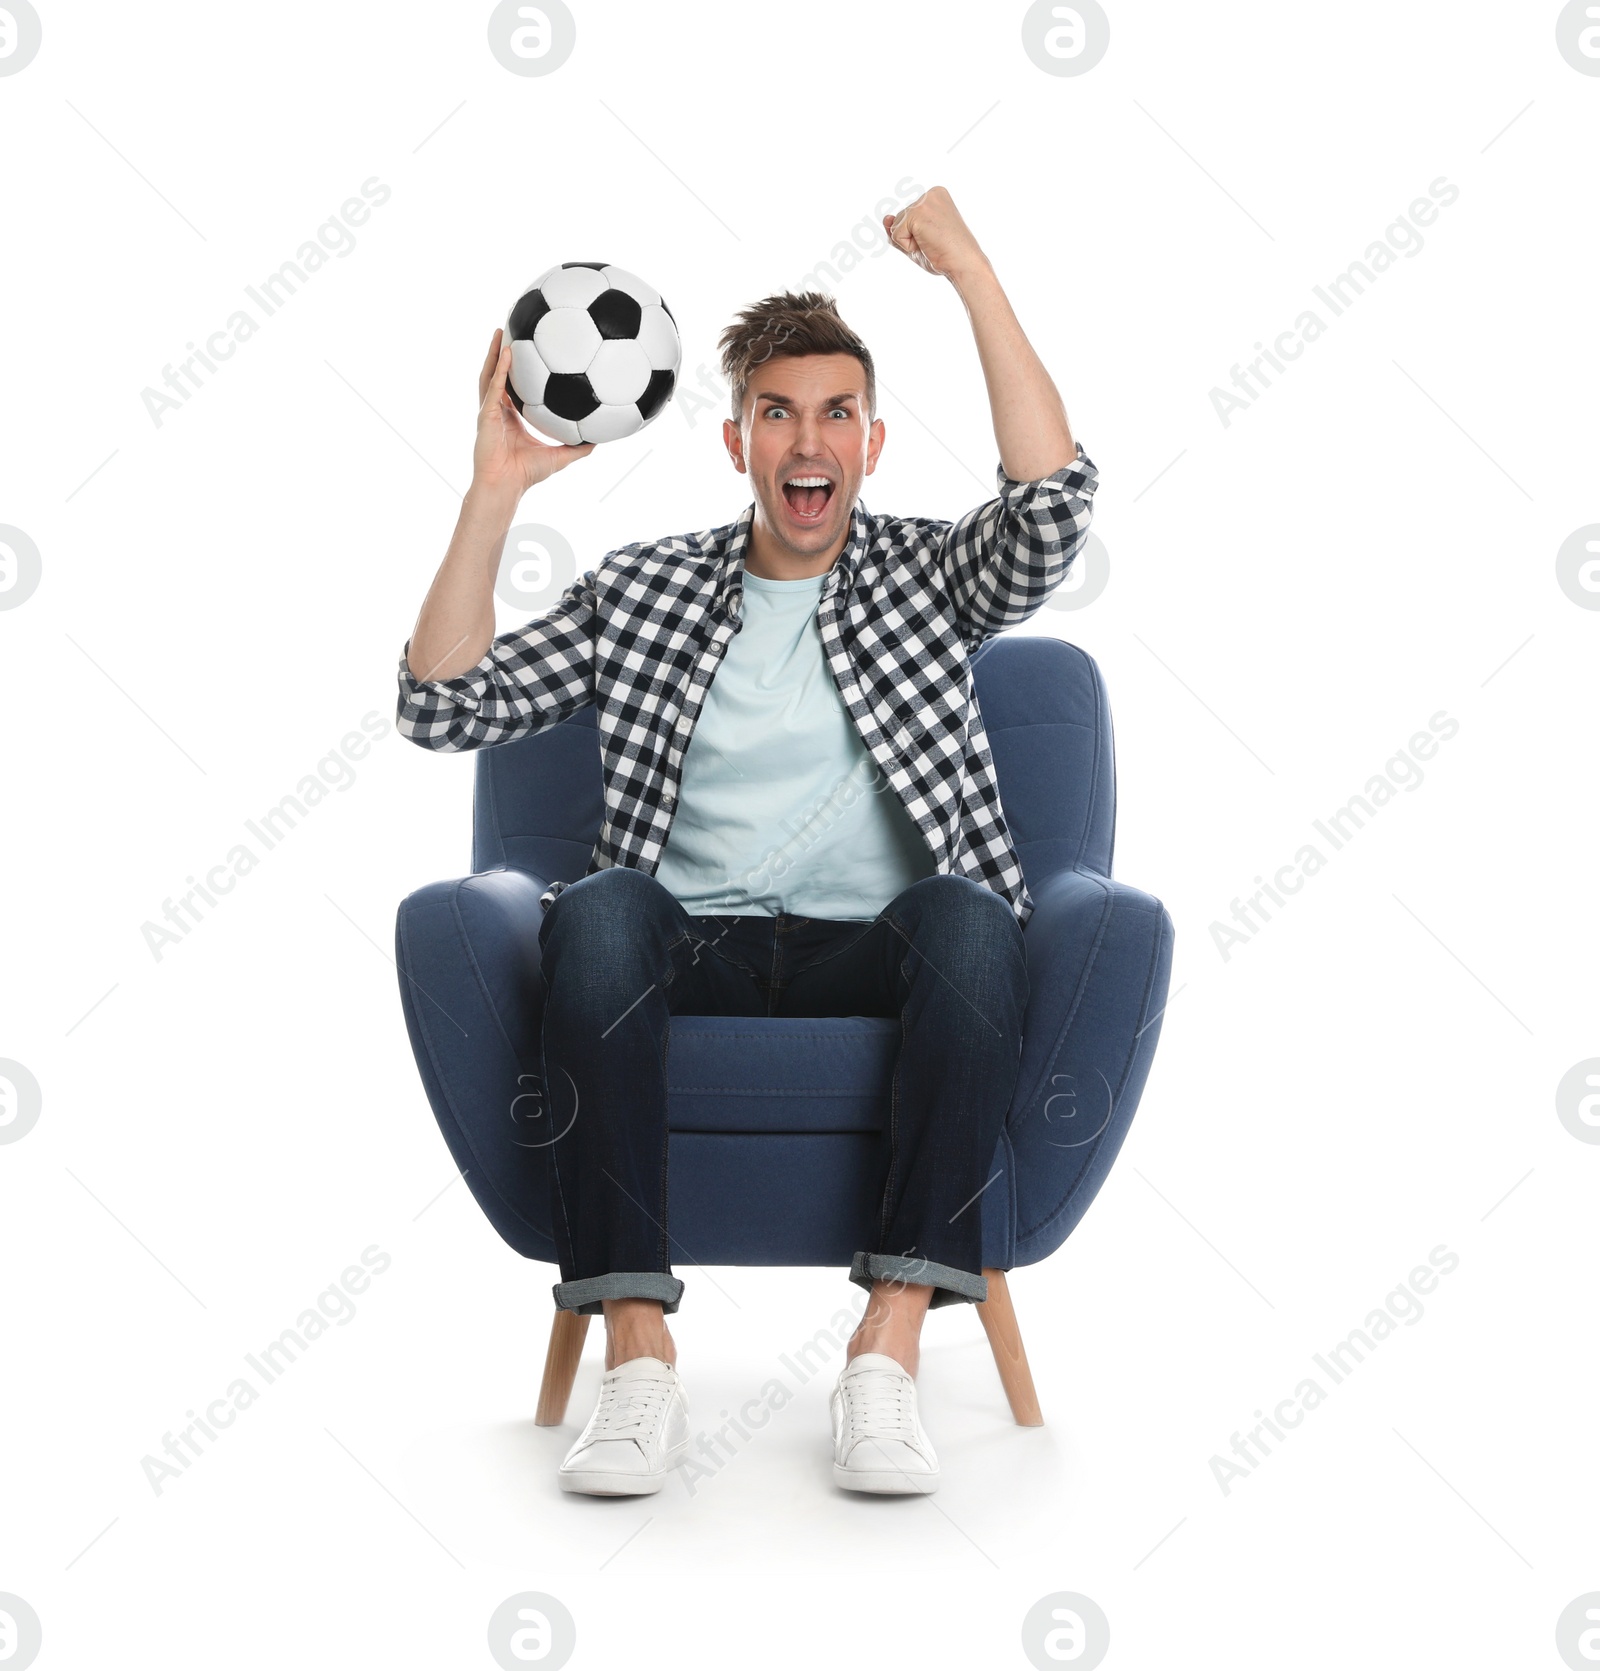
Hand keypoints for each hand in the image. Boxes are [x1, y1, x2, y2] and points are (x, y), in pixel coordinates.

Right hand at [472, 328, 594, 497]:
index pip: (513, 389)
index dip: (517, 372)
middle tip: (511, 331)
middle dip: (501, 354)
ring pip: (490, 375)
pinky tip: (507, 352)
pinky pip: (494, 387)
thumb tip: (601, 438)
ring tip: (500, 331)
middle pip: (498, 375)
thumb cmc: (528, 474)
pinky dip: (500, 369)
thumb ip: (580, 447)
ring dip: (494, 353)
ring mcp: (489, 411)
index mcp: (511, 418)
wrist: (507, 485)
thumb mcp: (561, 456)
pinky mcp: (486, 414)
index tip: (527, 353)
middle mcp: (498, 411)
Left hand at [883, 185, 990, 284]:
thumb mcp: (919, 239)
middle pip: (901, 219)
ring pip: (896, 226)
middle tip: (936, 243)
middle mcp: (931, 193)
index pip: (909, 216)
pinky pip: (896, 235)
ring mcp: (924, 202)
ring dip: (910, 242)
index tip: (939, 237)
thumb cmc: (946, 255)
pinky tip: (927, 244)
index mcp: (936, 195)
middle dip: (912, 237)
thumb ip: (900, 227)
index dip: (917, 234)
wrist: (963, 264)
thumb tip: (886, 218)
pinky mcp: (917, 213)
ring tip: (932, 243)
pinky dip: (907, 246)